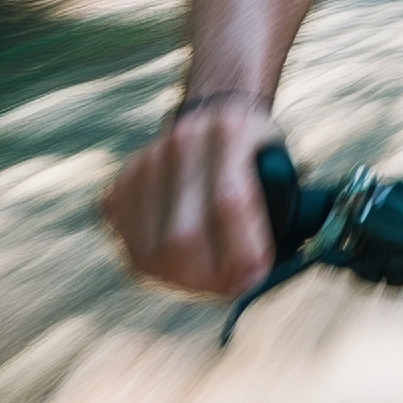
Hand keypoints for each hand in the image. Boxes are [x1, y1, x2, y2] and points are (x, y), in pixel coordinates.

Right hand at [101, 96, 280, 296]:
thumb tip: (258, 275)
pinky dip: (157, 267)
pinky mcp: (118, 188)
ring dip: (182, 279)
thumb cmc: (254, 154)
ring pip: (153, 252)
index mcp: (228, 132)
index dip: (241, 250)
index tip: (255, 277)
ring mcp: (144, 165)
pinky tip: (180, 263)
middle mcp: (180, 143)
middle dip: (208, 277)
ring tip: (207, 280)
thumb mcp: (281, 165)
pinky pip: (132, 249)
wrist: (212, 115)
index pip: (229, 203)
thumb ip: (283, 211)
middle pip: (181, 237)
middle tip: (230, 287)